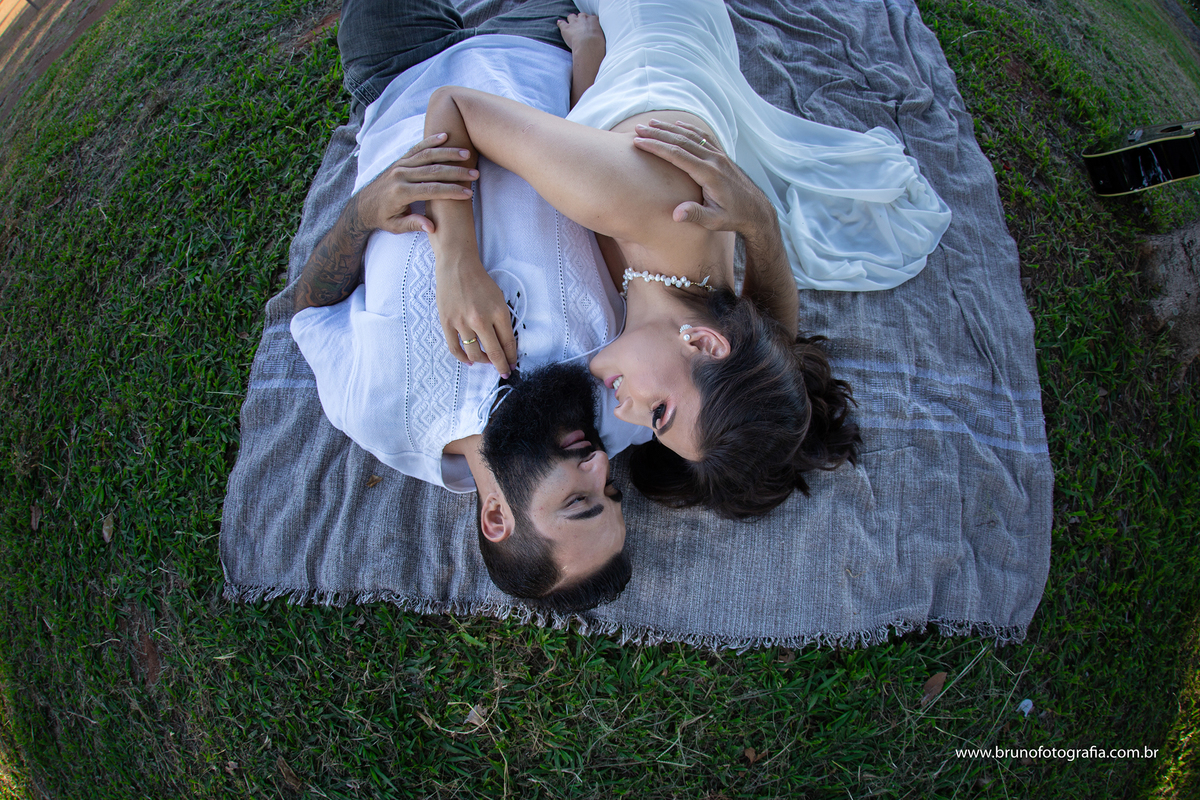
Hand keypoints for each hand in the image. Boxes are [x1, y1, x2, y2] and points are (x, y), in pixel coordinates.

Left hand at [356, 133, 477, 234]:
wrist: (362, 205)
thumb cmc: (381, 217)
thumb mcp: (395, 226)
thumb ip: (413, 224)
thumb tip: (432, 227)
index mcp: (400, 192)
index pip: (431, 190)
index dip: (451, 191)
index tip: (468, 193)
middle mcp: (400, 175)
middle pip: (433, 170)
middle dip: (456, 172)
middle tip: (475, 174)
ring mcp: (400, 165)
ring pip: (427, 156)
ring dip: (448, 154)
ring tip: (466, 154)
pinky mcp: (400, 161)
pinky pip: (417, 148)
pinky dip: (431, 142)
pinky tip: (445, 136)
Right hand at [435, 253, 518, 376]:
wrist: (457, 266)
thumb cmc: (480, 282)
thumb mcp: (499, 299)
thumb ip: (502, 321)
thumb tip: (504, 344)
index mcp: (498, 312)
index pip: (508, 343)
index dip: (511, 358)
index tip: (512, 366)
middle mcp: (481, 319)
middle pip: (494, 353)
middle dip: (501, 366)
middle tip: (504, 372)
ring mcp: (462, 322)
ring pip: (474, 353)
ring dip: (482, 361)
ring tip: (485, 361)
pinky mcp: (447, 322)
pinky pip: (455, 348)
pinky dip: (463, 358)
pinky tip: (469, 361)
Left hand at [556, 12, 604, 51]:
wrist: (589, 45)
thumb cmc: (598, 44)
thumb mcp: (603, 37)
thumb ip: (600, 35)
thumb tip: (600, 41)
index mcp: (594, 20)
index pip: (591, 18)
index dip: (589, 22)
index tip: (590, 27)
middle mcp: (584, 18)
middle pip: (581, 15)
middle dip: (580, 20)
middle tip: (581, 27)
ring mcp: (574, 22)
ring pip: (571, 17)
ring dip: (571, 20)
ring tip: (571, 25)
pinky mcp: (566, 28)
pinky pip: (561, 23)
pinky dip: (560, 23)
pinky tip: (560, 24)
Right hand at [632, 119, 773, 235]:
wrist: (756, 210)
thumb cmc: (733, 217)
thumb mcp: (714, 221)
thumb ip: (695, 215)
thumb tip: (675, 215)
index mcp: (709, 174)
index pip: (678, 155)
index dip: (657, 147)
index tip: (639, 142)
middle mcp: (714, 160)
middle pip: (681, 141)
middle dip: (658, 134)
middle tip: (638, 129)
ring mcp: (719, 156)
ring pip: (692, 136)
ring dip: (670, 129)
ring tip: (651, 123)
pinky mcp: (722, 156)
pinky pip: (703, 137)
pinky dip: (688, 129)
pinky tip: (678, 125)